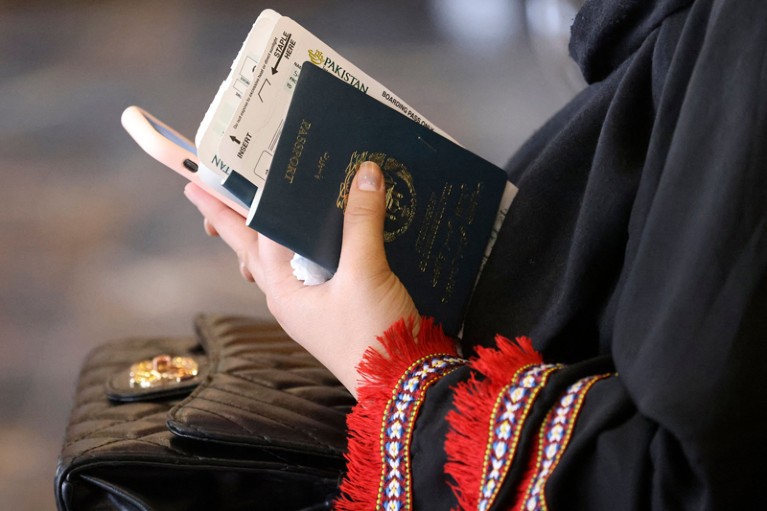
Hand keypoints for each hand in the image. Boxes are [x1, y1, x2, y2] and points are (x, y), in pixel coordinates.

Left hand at [184, 161, 418, 396]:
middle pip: (251, 250)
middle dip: (228, 222)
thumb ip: (361, 222)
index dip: (239, 204)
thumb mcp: (365, 273)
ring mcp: (310, 305)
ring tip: (249, 214)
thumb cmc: (372, 336)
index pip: (256, 235)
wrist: (400, 384)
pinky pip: (308, 271)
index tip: (217, 178)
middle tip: (202, 194)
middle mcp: (290, 297)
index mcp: (284, 290)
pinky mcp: (334, 308)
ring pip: (278, 261)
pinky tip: (315, 239)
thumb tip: (365, 174)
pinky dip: (303, 249)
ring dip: (263, 236)